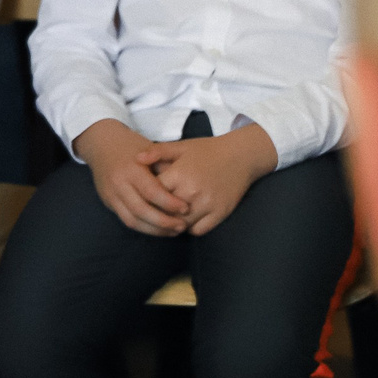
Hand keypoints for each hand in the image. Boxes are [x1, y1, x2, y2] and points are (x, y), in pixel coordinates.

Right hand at [76, 120, 190, 235]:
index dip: (169, 203)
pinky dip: (144, 228)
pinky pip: (126, 220)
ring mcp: (110, 195)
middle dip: (163, 222)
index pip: (151, 192)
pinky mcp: (108, 203)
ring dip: (154, 230)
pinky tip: (159, 229)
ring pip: (132, 220)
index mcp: (131, 169)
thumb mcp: (151, 150)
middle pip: (141, 210)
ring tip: (173, 231)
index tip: (185, 209)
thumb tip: (184, 190)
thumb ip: (165, 168)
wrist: (102, 144)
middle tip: (182, 226)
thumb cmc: (132, 146)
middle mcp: (118, 184)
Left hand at [138, 124, 275, 236]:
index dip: (146, 197)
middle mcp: (192, 192)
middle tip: (154, 210)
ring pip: (180, 224)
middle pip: (164, 212)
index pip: (152, 195)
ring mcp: (208, 204)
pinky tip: (187, 219)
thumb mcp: (181, 146)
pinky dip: (191, 228)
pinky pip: (199, 230)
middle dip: (157, 212)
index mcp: (179, 175)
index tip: (143, 196)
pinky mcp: (221, 213)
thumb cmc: (207, 150)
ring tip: (169, 217)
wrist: (241, 155)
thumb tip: (136, 159)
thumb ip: (157, 152)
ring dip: (173, 223)